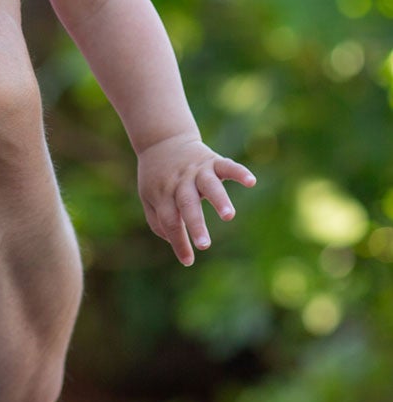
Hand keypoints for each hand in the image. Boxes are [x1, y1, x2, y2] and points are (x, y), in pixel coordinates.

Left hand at [137, 134, 255, 265]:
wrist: (162, 140)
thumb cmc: (157, 176)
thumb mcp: (149, 197)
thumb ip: (158, 221)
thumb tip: (174, 242)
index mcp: (163, 194)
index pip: (169, 222)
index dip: (178, 242)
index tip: (188, 261)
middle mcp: (179, 183)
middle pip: (186, 205)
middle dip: (196, 226)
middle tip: (204, 245)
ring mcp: (196, 171)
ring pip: (208, 186)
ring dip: (219, 200)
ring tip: (229, 216)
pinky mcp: (212, 161)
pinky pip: (227, 166)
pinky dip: (239, 172)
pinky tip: (251, 181)